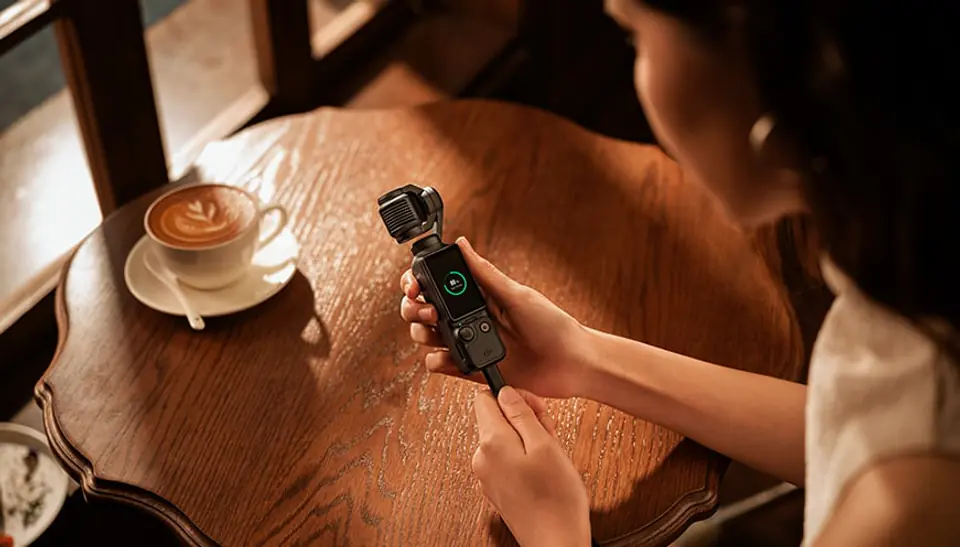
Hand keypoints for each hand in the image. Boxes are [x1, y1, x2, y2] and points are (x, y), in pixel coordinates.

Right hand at [400, 237, 593, 398]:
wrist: (570, 364)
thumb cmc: (552, 325)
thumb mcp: (517, 295)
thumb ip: (485, 274)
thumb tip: (461, 243)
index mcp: (478, 295)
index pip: (437, 284)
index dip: (417, 282)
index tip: (414, 285)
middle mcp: (468, 317)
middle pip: (423, 309)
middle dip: (414, 308)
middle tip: (426, 310)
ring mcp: (467, 342)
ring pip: (426, 336)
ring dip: (421, 332)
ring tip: (435, 331)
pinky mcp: (469, 368)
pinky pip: (439, 365)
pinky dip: (437, 361)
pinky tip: (449, 357)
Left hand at [472, 387, 590, 546]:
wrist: (556, 543)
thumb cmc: (556, 500)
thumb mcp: (546, 445)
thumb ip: (522, 414)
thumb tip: (505, 393)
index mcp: (491, 443)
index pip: (485, 397)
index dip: (513, 395)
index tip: (534, 406)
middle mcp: (482, 458)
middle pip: (496, 419)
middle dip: (523, 419)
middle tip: (549, 433)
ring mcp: (487, 475)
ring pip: (505, 439)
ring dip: (528, 438)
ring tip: (551, 454)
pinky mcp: (497, 488)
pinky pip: (507, 460)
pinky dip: (525, 457)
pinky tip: (544, 469)